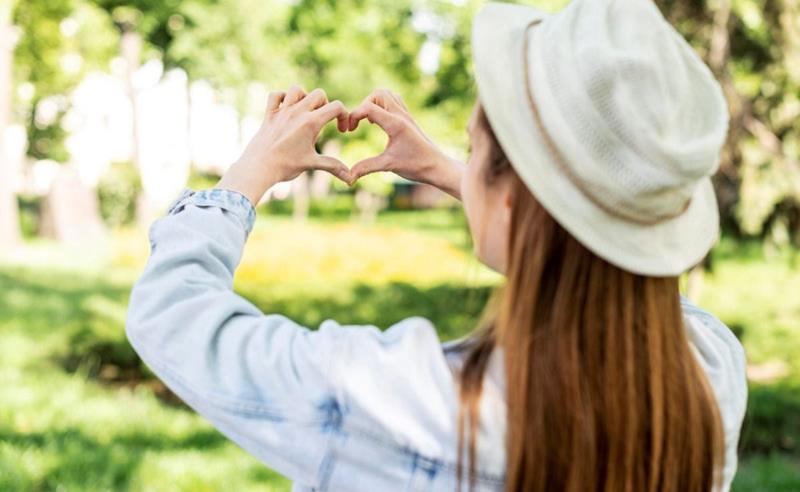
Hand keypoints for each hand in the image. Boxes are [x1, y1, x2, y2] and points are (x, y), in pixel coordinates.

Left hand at [216, 85, 351, 205]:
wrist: (258, 168)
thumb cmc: (285, 166)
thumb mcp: (312, 164)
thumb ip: (333, 167)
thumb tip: (351, 179)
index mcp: (311, 122)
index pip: (336, 106)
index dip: (344, 116)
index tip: (341, 130)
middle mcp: (297, 112)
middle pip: (319, 94)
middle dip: (326, 105)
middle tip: (323, 121)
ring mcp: (282, 112)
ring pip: (297, 89)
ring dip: (304, 97)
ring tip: (306, 112)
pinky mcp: (269, 115)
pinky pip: (275, 95)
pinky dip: (282, 98)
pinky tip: (287, 110)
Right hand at [347, 89, 463, 198]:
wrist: (438, 166)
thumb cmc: (416, 166)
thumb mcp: (388, 166)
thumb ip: (366, 168)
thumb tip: (348, 178)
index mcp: (395, 124)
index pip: (368, 107)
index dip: (353, 115)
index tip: (349, 131)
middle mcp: (401, 115)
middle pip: (377, 94)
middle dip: (363, 105)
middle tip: (358, 124)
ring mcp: (406, 115)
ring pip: (386, 94)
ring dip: (373, 103)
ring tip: (368, 122)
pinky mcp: (408, 119)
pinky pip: (394, 101)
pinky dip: (383, 106)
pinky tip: (379, 123)